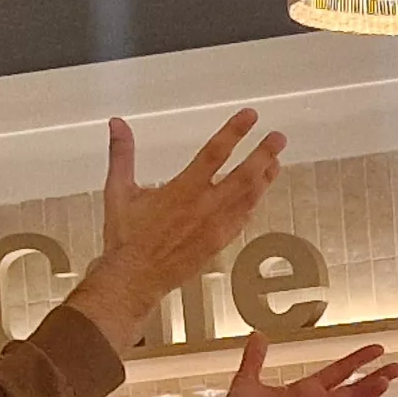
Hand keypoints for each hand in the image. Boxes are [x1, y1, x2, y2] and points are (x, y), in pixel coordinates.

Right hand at [62, 112, 285, 344]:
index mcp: (182, 191)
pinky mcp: (218, 244)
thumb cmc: (126, 239)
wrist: (133, 279)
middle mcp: (204, 208)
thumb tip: (118, 124)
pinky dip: (252, 205)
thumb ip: (122, 154)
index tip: (250, 116)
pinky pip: (242, 220)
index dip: (235, 132)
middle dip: (264, 154)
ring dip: (264, 178)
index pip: (215, 153)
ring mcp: (215, 228)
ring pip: (248, 198)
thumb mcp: (118, 190)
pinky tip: (257, 197)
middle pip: (244, 175)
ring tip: (275, 163)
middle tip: (279, 138)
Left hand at [197, 335, 397, 396]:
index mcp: (303, 390)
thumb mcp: (246, 381)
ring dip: (368, 396)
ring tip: (386, 383)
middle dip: (375, 378)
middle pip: (353, 389)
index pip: (339, 371)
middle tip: (397, 367)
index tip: (378, 349)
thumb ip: (255, 359)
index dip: (358, 360)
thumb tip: (257, 334)